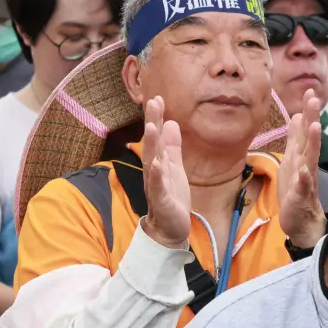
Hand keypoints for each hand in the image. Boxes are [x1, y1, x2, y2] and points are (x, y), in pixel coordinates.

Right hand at [142, 96, 192, 247]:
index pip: (157, 137)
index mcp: (158, 162)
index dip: (156, 118)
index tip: (158, 98)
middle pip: (152, 145)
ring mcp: (156, 186)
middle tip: (153, 102)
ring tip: (153, 127)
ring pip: (152, 163)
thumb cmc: (172, 198)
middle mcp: (153, 171)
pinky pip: (157, 187)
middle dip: (152, 123)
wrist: (170, 229)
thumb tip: (170, 122)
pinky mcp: (161, 202)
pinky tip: (157, 165)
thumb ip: (172, 147)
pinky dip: (156, 176)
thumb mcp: (175, 167)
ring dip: (152, 145)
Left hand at [278, 89, 326, 249]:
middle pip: (309, 139)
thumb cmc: (297, 190)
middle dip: (312, 119)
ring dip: (312, 144)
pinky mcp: (301, 196)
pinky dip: (304, 179)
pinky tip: (304, 172)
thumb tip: (298, 116)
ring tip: (314, 128)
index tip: (310, 90)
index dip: (307, 111)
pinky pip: (303, 187)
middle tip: (314, 99)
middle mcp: (306, 164)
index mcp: (301, 155)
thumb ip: (295, 139)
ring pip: (309, 159)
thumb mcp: (292, 159)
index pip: (304, 130)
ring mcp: (305, 180)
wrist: (302, 222)